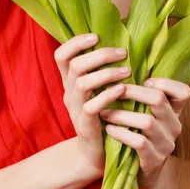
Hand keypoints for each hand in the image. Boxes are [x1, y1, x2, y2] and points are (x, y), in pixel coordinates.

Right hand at [53, 33, 130, 174]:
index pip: (61, 55)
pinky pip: (92, 106)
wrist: (94, 152)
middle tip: (123, 53)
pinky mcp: (85, 124)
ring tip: (127, 71)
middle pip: (76, 65)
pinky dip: (109, 94)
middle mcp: (69, 92)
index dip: (76, 42)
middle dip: (101, 55)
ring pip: (83, 83)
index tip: (97, 36)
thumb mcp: (96, 88)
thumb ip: (100, 68)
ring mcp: (75, 108)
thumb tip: (119, 41)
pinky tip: (123, 89)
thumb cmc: (102, 112)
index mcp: (70, 80)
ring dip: (107, 73)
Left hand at [99, 77, 189, 188]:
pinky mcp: (154, 160)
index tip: (144, 80)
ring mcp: (166, 144)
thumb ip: (145, 96)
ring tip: (105, 111)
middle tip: (111, 89)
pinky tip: (109, 129)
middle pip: (159, 99)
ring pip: (147, 121)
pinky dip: (121, 133)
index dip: (165, 82)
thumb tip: (125, 65)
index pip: (184, 92)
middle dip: (132, 91)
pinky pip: (138, 142)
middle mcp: (174, 126)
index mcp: (174, 112)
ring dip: (122, 114)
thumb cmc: (141, 135)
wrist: (144, 174)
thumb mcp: (148, 114)